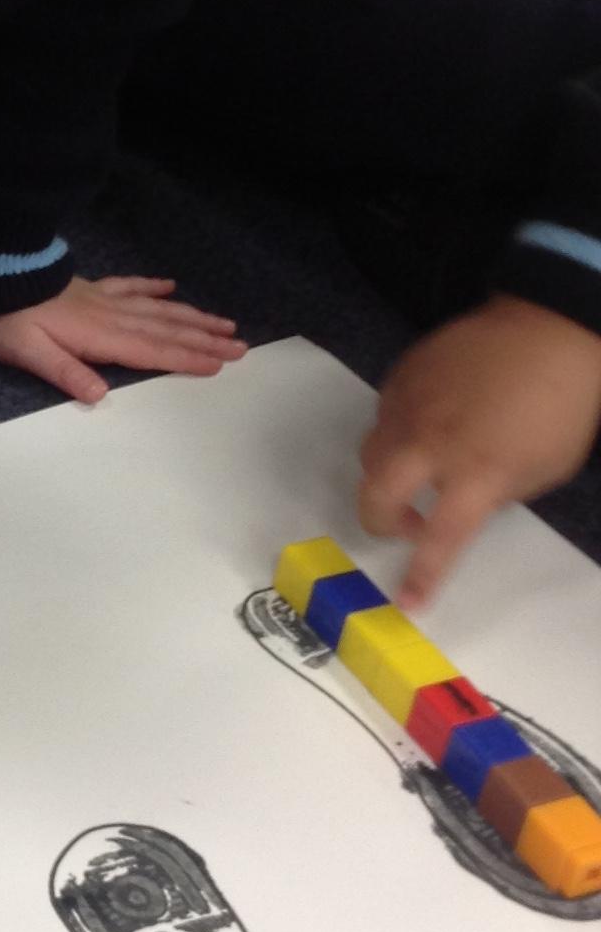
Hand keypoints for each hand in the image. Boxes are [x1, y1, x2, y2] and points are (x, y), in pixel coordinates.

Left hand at [0, 274, 244, 404]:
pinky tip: (171, 285)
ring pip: (157, 309)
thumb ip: (65, 373)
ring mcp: (104, 299)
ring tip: (223, 322)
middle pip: (166, 329)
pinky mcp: (91, 289)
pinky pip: (129, 286)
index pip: (153, 351)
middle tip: (241, 346)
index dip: (188, 358)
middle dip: (205, 339)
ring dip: (192, 316)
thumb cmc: (7, 321)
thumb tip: (99, 396)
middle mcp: (111, 316)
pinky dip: (153, 287)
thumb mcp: (28, 353)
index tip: (222, 364)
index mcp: (100, 336)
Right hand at [359, 297, 600, 606]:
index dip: (422, 575)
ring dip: (387, 477)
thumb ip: (495, 493)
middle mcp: (431, 442)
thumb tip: (461, 501)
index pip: (440, 539)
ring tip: (416, 475)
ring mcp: (410, 405)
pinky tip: (426, 427)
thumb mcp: (543, 469)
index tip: (407, 602)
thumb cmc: (561, 407)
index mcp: (476, 472)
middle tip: (401, 526)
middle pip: (376, 494)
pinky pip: (384, 416)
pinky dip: (397, 433)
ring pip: (371, 453)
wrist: (550, 328)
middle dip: (379, 522)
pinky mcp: (401, 375)